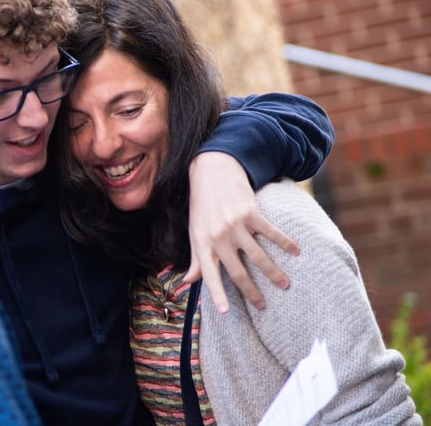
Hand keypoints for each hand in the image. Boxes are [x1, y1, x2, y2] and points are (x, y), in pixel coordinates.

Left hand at [183, 152, 298, 312]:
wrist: (212, 171)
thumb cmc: (202, 205)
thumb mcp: (195, 231)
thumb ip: (195, 258)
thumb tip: (188, 281)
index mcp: (202, 243)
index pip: (209, 275)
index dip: (217, 294)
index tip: (226, 312)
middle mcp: (217, 236)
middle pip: (237, 271)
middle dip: (252, 291)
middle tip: (264, 305)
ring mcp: (234, 225)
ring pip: (258, 256)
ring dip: (274, 273)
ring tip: (285, 284)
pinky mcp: (250, 212)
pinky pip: (271, 232)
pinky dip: (285, 243)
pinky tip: (296, 251)